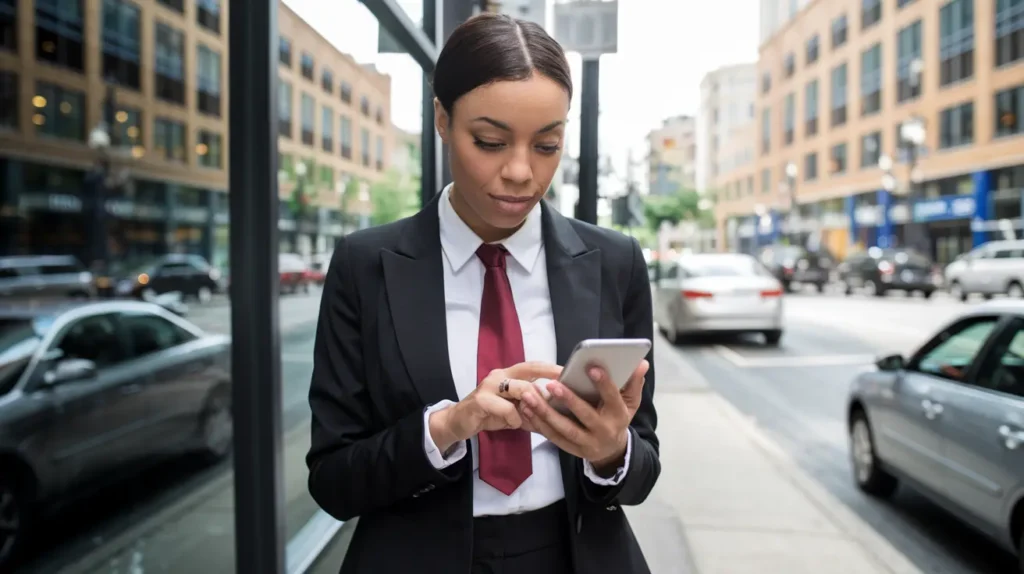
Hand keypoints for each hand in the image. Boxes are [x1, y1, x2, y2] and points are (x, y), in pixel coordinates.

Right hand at [429, 362, 562, 452]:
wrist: (459, 422)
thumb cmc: (489, 414)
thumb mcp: (514, 411)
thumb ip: (532, 408)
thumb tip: (558, 411)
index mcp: (508, 374)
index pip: (533, 365)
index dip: (551, 368)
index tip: (569, 373)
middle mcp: (499, 375)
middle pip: (528, 372)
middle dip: (546, 383)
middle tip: (561, 396)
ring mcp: (489, 386)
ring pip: (519, 388)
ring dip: (531, 404)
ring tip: (535, 417)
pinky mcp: (480, 400)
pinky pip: (506, 408)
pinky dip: (514, 418)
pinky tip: (514, 424)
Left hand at [520, 360, 648, 471]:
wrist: (612, 451)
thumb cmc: (617, 418)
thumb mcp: (630, 403)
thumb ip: (633, 382)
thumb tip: (642, 363)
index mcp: (619, 416)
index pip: (612, 398)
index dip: (603, 383)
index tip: (591, 367)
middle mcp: (603, 431)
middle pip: (585, 416)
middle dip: (568, 400)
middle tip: (551, 384)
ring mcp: (586, 443)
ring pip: (564, 429)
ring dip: (545, 412)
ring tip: (530, 395)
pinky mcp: (572, 449)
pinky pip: (552, 437)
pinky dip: (538, 423)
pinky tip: (527, 408)